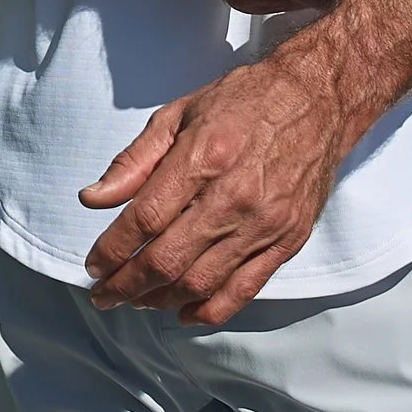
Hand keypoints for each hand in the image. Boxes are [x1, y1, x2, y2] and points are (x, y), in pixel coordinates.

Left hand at [80, 42, 356, 325]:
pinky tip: (183, 312)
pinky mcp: (288, 240)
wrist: (319, 99)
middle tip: (104, 295)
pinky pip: (244, 290)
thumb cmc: (244, 102)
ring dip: (160, 300)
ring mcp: (264, 223)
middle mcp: (235, 196)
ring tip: (136, 300)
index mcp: (204, 157)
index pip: (144, 220)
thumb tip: (93, 199)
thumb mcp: (179, 114)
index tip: (94, 265)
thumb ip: (134, 160)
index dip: (112, 250)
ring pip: (201, 282)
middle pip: (167, 260)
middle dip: (126, 286)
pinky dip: (209, 310)